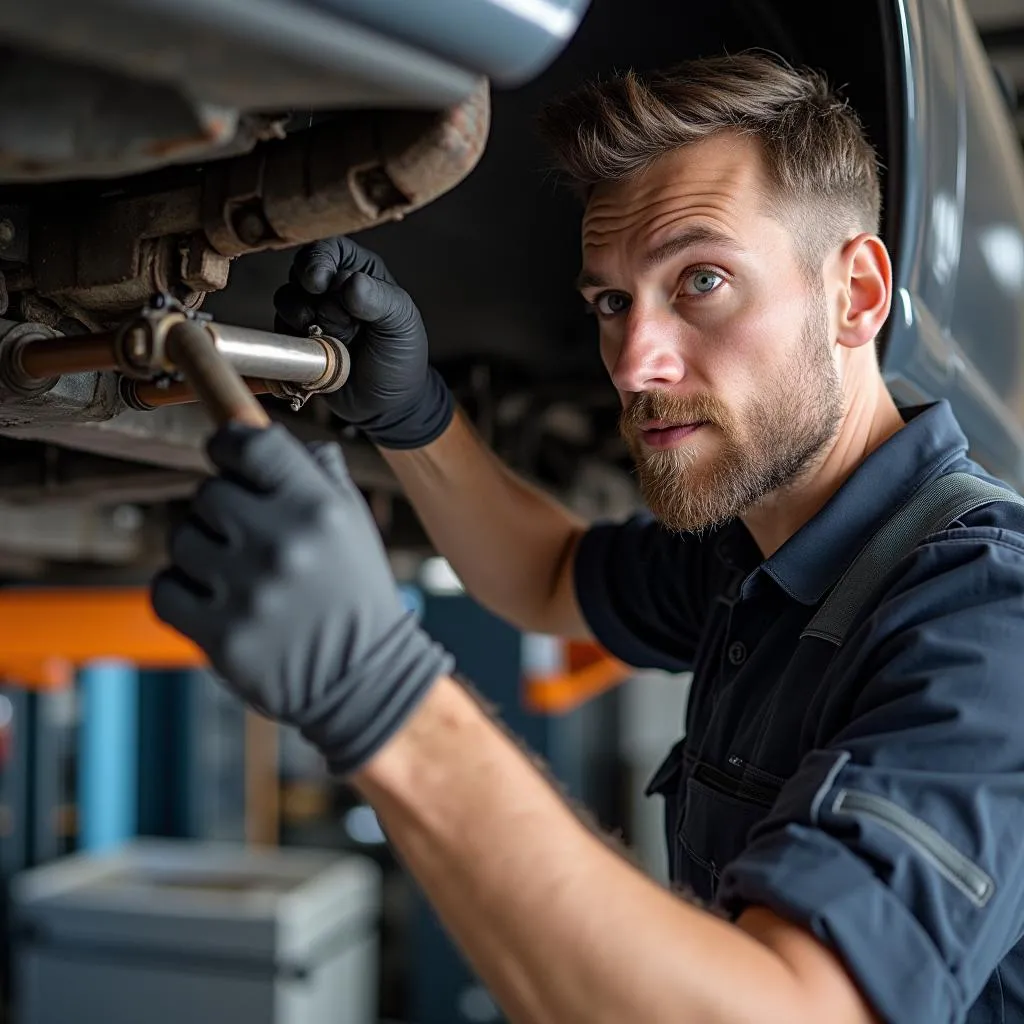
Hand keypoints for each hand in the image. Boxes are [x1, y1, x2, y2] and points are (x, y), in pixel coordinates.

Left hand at [151, 424, 452, 773]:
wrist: (364, 678)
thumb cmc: (356, 594)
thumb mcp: (355, 524)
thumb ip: (319, 474)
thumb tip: (271, 434)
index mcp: (318, 509)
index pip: (248, 445)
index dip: (228, 446)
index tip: (226, 458)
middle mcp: (282, 545)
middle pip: (207, 493)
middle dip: (220, 511)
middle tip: (243, 536)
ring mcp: (248, 592)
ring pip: (181, 539)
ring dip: (200, 551)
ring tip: (234, 573)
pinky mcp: (221, 637)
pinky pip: (165, 588)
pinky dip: (181, 591)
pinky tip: (212, 599)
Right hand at [274, 236, 453, 448]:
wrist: (386, 405)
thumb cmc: (400, 358)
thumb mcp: (401, 325)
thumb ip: (380, 300)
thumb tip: (349, 282)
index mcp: (360, 272)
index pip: (328, 248)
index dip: (318, 261)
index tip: (319, 284)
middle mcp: (332, 288)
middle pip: (300, 272)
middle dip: (311, 297)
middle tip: (331, 322)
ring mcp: (312, 313)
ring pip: (285, 300)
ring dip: (299, 319)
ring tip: (326, 340)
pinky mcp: (297, 340)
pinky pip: (279, 330)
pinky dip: (292, 341)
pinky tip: (315, 354)